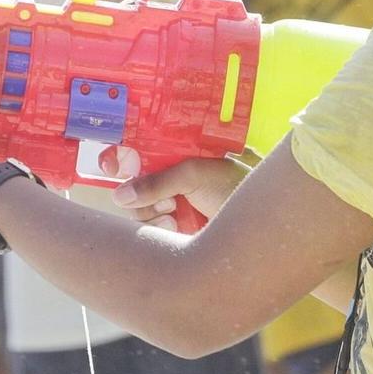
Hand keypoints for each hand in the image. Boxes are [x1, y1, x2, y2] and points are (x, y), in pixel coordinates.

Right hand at [111, 156, 249, 225]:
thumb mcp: (197, 174)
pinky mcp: (176, 225)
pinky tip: (175, 226)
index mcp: (182, 150)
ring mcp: (175, 200)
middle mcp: (175, 174)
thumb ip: (158, 180)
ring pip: (138, 205)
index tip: (110, 166)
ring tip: (173, 213)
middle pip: (134, 179)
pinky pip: (149, 226)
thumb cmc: (240, 187)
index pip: (143, 146)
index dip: (123, 154)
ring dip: (149, 211)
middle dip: (139, 190)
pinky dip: (157, 226)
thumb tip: (120, 195)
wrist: (263, 227)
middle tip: (160, 197)